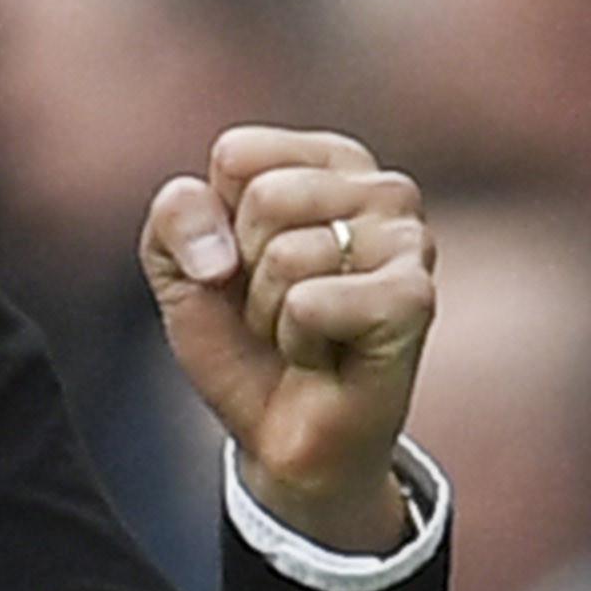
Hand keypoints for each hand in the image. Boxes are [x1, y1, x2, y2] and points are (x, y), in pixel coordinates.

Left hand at [142, 128, 432, 555]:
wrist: (281, 437)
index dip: (218, 224)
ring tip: (303, 335)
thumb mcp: (180, 267)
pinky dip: (298, 341)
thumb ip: (176, 216)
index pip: (238, 154)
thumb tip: (220, 253)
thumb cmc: (243, 342)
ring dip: (271, 314)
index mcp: (330, 161)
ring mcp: (409, 239)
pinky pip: (310, 302)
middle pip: (264, 196)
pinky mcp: (415, 297)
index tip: (245, 268)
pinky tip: (328, 356)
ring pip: (286, 253)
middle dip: (246, 271)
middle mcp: (383, 188)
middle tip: (279, 310)